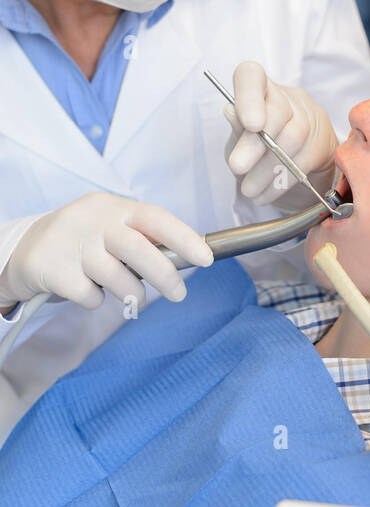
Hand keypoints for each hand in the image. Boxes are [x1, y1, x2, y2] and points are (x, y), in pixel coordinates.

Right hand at [0, 192, 212, 310]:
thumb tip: (186, 258)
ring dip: (131, 292)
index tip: (206, 258)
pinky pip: (90, 296)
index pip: (156, 217)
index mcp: (115, 207)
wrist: (26, 248)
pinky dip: (96, 299)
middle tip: (179, 294)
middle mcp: (94, 221)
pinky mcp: (54, 270)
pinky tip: (88, 289)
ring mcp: (72, 244)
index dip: (184, 238)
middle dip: (165, 275)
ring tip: (131, 293)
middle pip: (138, 249)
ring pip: (116, 277)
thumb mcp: (112, 226)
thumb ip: (143, 238)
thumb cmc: (84, 240)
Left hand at [224, 61, 338, 205]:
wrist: (289, 172)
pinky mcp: (325, 141)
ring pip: (293, 137)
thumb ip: (237, 128)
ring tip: (249, 189)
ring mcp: (310, 117)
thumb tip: (230, 110)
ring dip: (267, 168)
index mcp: (259, 89)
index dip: (250, 96)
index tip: (249, 124)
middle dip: (255, 143)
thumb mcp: (238, 141)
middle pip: (277, 112)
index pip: (251, 76)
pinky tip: (265, 194)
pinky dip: (282, 181)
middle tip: (237, 168)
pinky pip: (305, 160)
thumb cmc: (257, 150)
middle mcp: (288, 97)